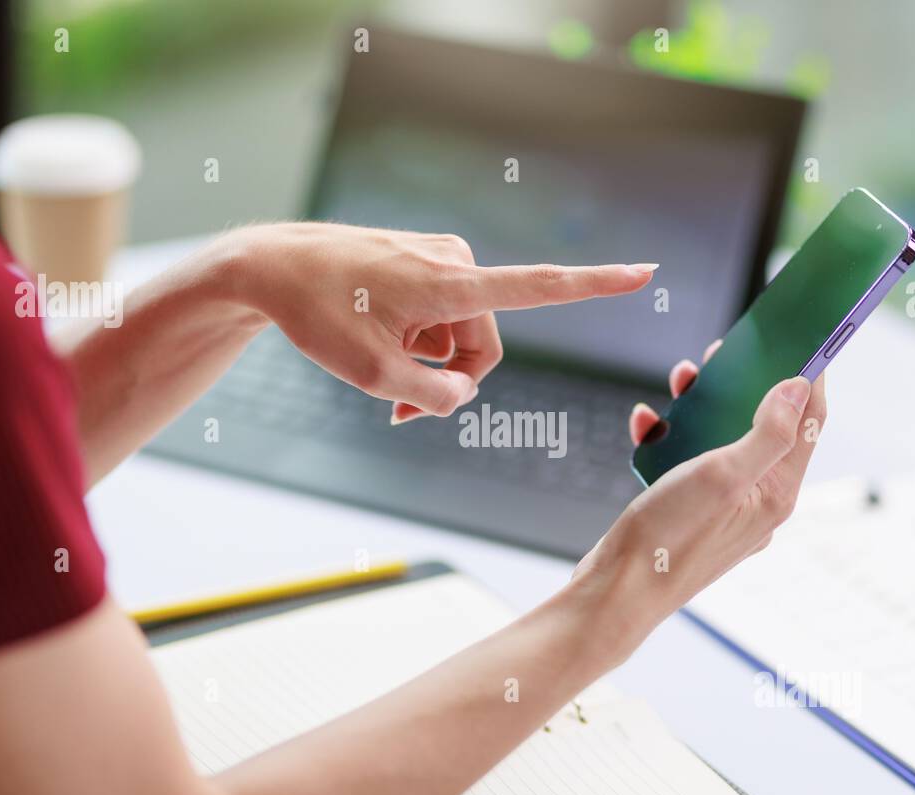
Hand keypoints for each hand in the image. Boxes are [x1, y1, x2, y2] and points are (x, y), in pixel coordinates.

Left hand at [219, 223, 656, 423]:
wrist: (270, 267)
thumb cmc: (317, 315)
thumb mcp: (373, 375)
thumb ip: (434, 396)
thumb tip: (465, 394)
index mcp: (450, 283)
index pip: (538, 286)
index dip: (595, 285)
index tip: (645, 271)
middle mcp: (454, 262)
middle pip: (485, 345)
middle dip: (454, 381)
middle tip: (405, 414)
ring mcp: (438, 259)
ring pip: (461, 334)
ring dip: (431, 365)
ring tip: (383, 380)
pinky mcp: (422, 262)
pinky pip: (440, 316)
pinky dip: (419, 342)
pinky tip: (379, 345)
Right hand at [574, 339, 826, 659]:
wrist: (616, 594)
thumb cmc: (668, 542)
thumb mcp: (722, 476)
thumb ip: (768, 432)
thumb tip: (799, 388)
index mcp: (776, 494)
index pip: (809, 422)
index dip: (810, 375)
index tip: (803, 337)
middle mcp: (757, 502)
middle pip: (766, 426)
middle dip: (747, 384)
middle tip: (727, 354)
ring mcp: (724, 509)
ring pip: (724, 440)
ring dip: (704, 406)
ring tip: (683, 382)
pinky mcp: (691, 512)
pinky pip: (689, 462)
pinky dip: (671, 437)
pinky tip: (649, 425)